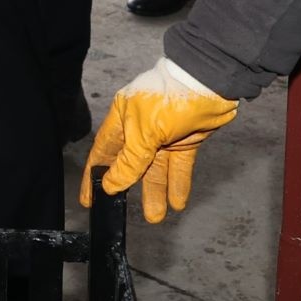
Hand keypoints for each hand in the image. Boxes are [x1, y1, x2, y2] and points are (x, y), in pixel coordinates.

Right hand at [81, 57, 238, 222]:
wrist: (210, 85)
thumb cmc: (170, 97)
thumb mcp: (143, 132)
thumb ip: (128, 161)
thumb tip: (110, 184)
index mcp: (123, 118)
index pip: (103, 151)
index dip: (96, 175)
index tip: (90, 198)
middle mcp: (141, 127)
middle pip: (131, 164)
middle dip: (129, 188)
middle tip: (122, 212)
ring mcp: (164, 135)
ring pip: (156, 169)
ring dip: (156, 191)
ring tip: (156, 215)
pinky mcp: (185, 141)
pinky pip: (178, 167)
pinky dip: (177, 183)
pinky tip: (177, 202)